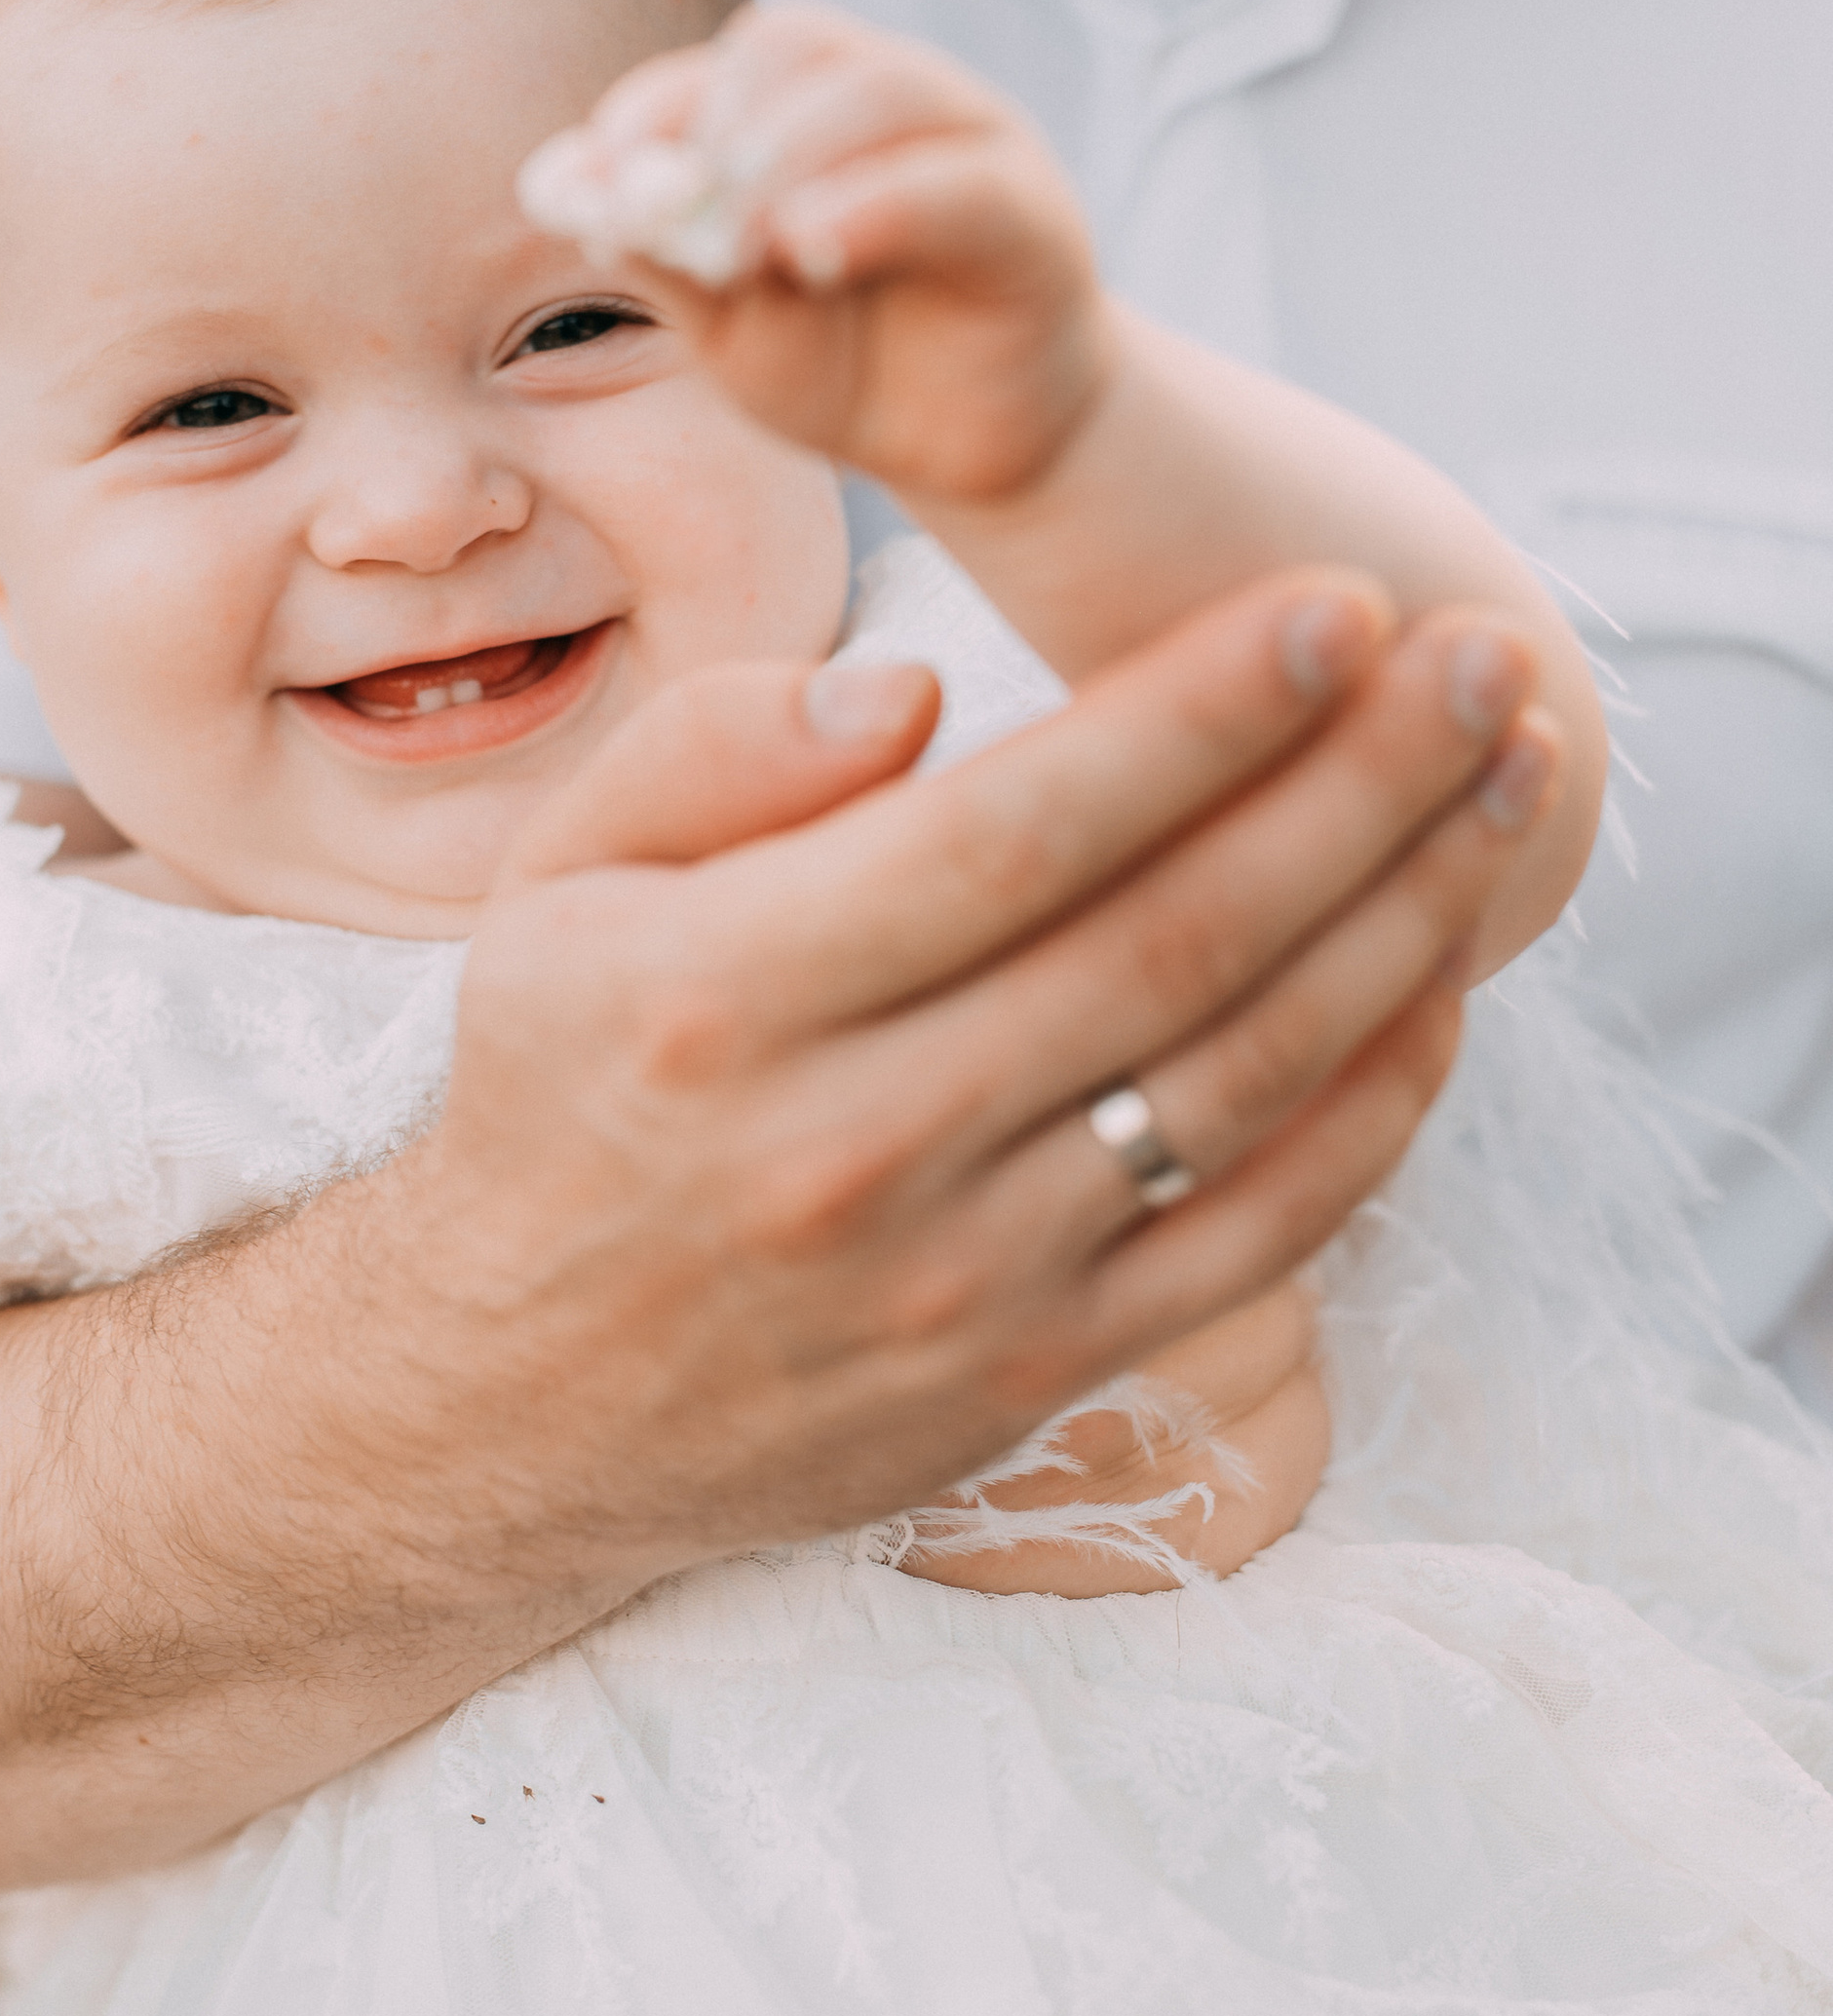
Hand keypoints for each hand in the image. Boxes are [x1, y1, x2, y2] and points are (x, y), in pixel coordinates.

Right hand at [421, 564, 1549, 1571]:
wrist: (515, 1408)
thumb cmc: (558, 1101)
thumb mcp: (552, 891)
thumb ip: (714, 752)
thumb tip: (917, 686)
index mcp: (723, 997)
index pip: (1011, 831)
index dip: (1197, 712)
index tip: (1334, 607)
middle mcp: (848, 1145)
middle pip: (1165, 941)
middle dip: (1356, 784)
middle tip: (1477, 662)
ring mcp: (958, 1276)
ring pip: (1238, 1079)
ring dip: (1401, 918)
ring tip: (1502, 786)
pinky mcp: (1034, 1372)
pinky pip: (1256, 1234)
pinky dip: (1372, 1107)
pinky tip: (1438, 980)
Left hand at [520, 0, 1108, 504]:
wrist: (972, 450)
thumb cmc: (850, 372)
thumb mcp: (736, 335)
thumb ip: (669, 264)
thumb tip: (575, 191)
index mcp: (808, 111)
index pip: (726, 63)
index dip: (656, 103)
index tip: (604, 167)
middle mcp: (892, 98)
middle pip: (794, 45)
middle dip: (719, 123)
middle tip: (676, 212)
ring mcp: (971, 140)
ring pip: (878, 89)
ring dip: (789, 155)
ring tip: (738, 246)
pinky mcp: (1031, 212)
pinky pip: (955, 183)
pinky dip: (872, 205)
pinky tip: (811, 253)